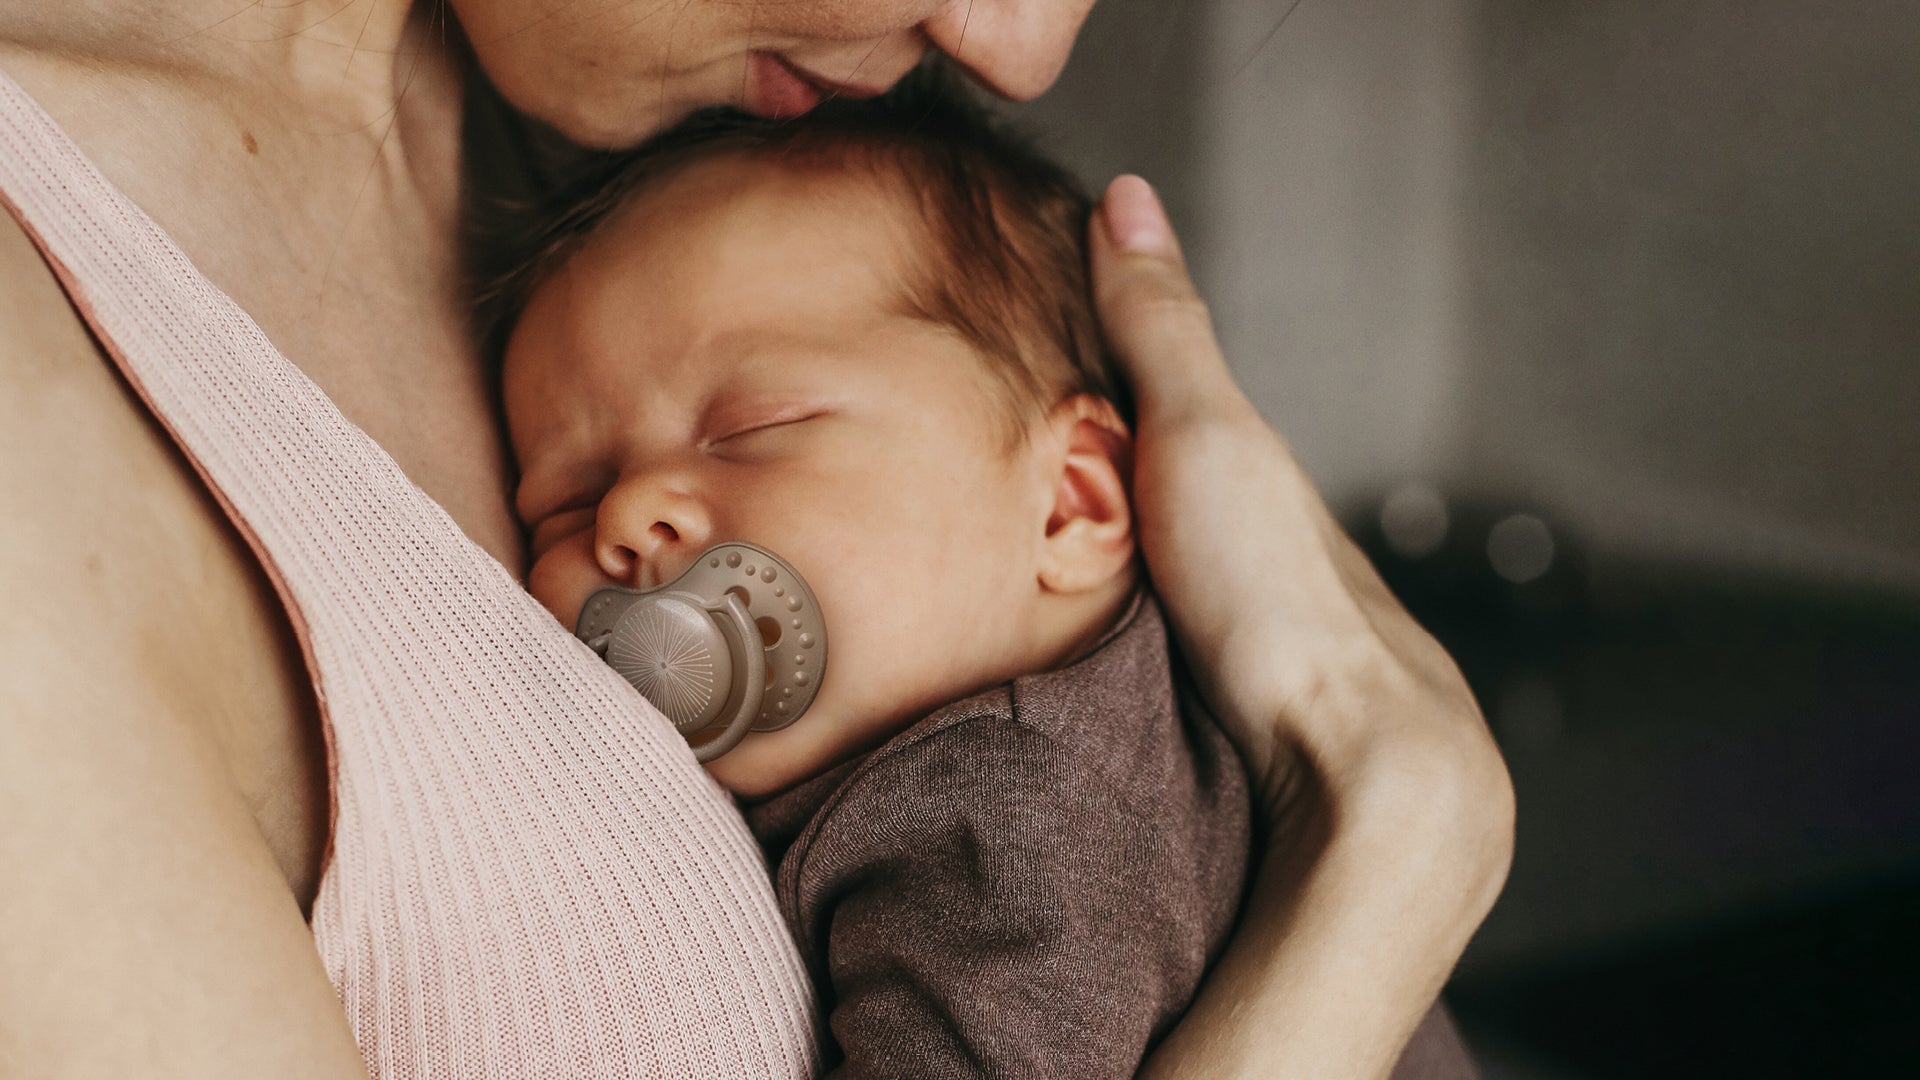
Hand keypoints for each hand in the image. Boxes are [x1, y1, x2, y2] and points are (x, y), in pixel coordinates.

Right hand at [1091, 176, 1513, 1077]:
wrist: (1363, 779)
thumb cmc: (1282, 606)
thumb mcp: (1204, 440)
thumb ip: (1164, 335)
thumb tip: (1127, 195)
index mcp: (1280, 505)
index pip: (1204, 445)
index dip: (1136, 419)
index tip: (1062, 409)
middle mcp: (1302, 584)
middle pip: (1211, 543)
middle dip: (1147, 532)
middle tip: (1053, 527)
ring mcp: (1300, 680)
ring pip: (1217, 634)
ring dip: (1161, 625)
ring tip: (1075, 629)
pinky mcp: (1276, 762)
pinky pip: (1215, 706)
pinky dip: (1174, 692)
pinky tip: (1140, 713)